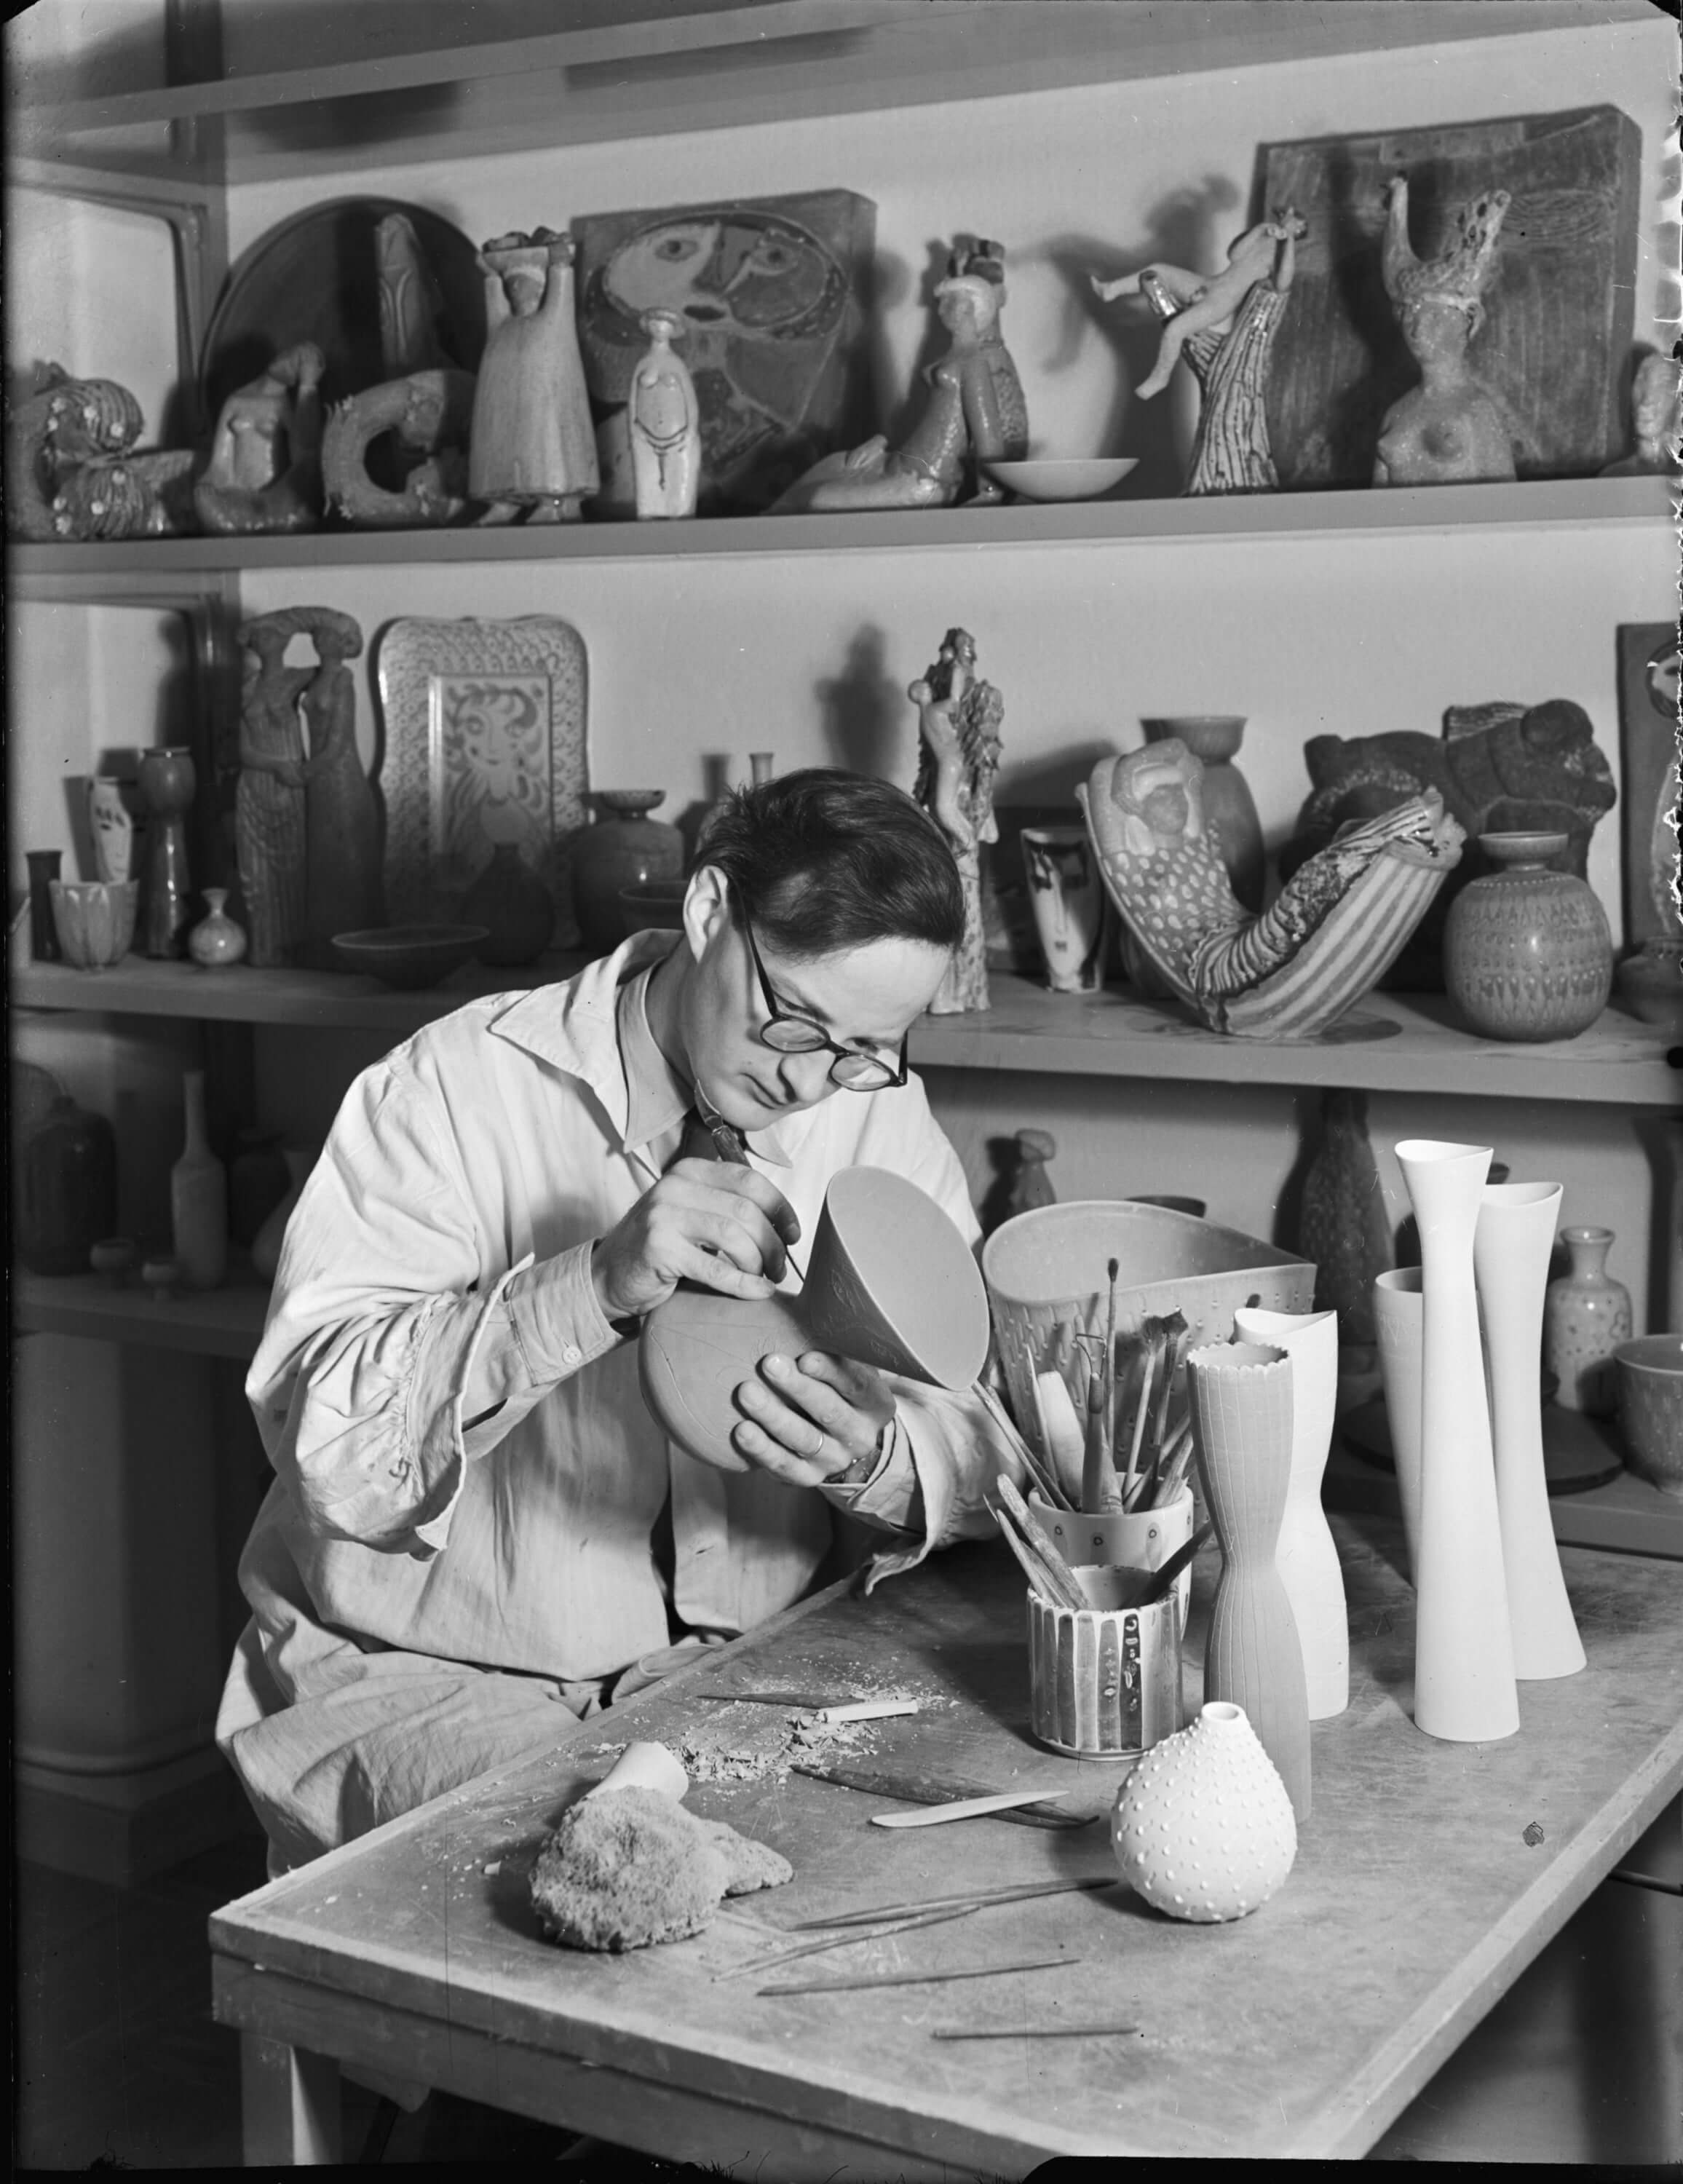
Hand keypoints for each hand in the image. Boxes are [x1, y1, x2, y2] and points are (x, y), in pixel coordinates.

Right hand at [591, 1158, 799, 1319]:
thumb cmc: (660, 1247)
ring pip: (735, 1236)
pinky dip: (744, 1284)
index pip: (750, 1181)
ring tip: (764, 1279)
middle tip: (779, 1268)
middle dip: (773, 1243)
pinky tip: (757, 1292)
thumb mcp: (691, 1213)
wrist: (607, 1276)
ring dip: (759, 1263)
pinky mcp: (659, 1249)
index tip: (793, 1235)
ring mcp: (664, 1216)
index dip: (780, 1208)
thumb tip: (784, 1222)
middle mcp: (675, 1186)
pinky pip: (716, 1268)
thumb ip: (727, 1206)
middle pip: (746, 1211)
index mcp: (689, 1171)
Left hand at [730, 1350, 896, 1489]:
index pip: (857, 1385)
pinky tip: (741, 1430)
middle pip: (830, 1412)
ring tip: (746, 1392)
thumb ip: (828, 1342)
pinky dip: (762, 1449)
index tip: (806, 1356)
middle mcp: (860, 1434)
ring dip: (773, 1415)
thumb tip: (787, 1299)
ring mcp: (835, 1459)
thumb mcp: (845, 1366)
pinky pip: (784, 1466)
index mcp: (876, 1402)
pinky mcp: (808, 1478)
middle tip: (769, 1363)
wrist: (842, 1440)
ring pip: (803, 1439)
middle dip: (798, 1388)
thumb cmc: (835, 1388)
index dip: (832, 1371)